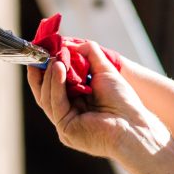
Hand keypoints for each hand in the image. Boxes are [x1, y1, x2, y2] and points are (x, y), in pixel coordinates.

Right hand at [27, 40, 167, 160]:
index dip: (47, 69)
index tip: (43, 52)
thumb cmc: (123, 100)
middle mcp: (69, 114)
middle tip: (39, 55)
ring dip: (50, 76)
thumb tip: (70, 43)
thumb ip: (89, 54)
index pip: (54, 85)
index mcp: (76, 102)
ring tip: (54, 59)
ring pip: (47, 98)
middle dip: (41, 73)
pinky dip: (55, 85)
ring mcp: (66, 123)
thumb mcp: (104, 70)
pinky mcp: (66, 130)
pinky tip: (59, 69)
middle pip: (45, 92)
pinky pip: (56, 104)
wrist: (133, 124)